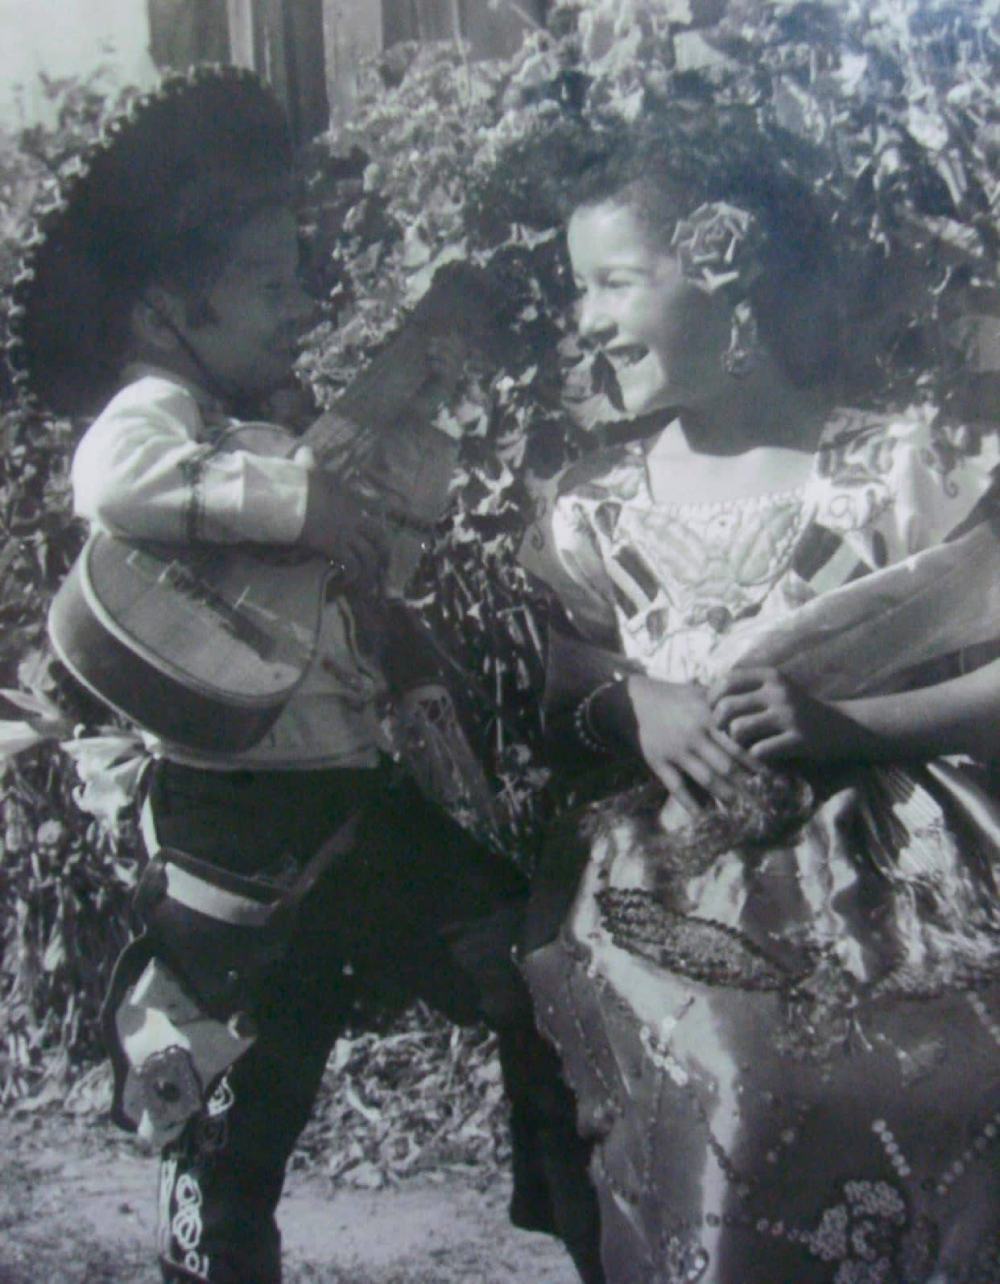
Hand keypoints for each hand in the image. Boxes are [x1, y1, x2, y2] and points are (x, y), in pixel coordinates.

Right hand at [297, 467, 386, 586]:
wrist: (291, 496)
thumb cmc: (298, 481)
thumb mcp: (308, 467)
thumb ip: (309, 459)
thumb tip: (304, 450)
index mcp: (350, 497)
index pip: (374, 505)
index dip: (380, 517)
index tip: (381, 528)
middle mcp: (354, 517)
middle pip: (379, 536)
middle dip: (384, 551)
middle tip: (384, 563)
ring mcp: (347, 533)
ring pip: (369, 555)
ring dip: (370, 571)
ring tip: (368, 583)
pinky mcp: (336, 547)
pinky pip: (351, 565)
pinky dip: (353, 576)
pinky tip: (348, 582)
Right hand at [627, 674, 759, 814]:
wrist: (634, 702)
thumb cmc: (673, 697)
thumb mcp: (700, 694)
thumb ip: (725, 704)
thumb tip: (754, 709)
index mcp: (708, 718)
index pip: (738, 744)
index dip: (756, 762)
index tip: (774, 777)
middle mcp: (694, 735)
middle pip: (726, 765)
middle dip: (747, 784)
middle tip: (766, 801)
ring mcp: (676, 750)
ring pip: (706, 777)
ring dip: (725, 795)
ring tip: (741, 810)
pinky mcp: (658, 762)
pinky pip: (677, 786)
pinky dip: (690, 802)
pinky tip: (703, 815)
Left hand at [709, 666, 862, 762]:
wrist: (843, 726)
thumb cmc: (799, 709)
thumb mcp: (776, 689)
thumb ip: (748, 688)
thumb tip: (704, 696)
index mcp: (770, 675)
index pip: (725, 682)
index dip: (712, 700)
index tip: (714, 713)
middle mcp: (778, 691)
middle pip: (726, 707)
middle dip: (719, 724)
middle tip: (725, 734)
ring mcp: (789, 715)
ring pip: (738, 730)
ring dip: (735, 742)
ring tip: (743, 745)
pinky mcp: (799, 739)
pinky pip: (760, 751)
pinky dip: (755, 757)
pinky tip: (761, 757)